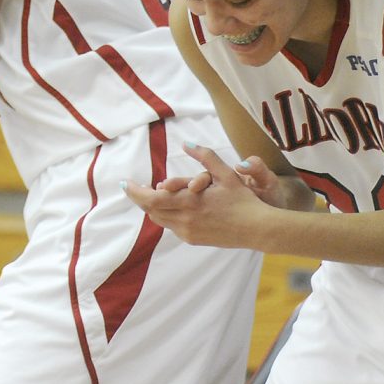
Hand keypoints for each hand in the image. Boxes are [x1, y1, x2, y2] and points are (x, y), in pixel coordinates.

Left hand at [123, 144, 273, 249]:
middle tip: (135, 186)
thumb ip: (205, 157)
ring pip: (159, 219)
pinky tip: (170, 206)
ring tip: (150, 194)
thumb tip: (186, 143)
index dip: (135, 192)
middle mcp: (185, 220)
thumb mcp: (226, 174)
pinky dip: (166, 215)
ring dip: (152, 207)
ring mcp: (188, 232)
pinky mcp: (193, 240)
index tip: (125, 183)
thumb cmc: (243, 200)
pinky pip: (171, 226)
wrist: (257, 229)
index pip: (151, 199)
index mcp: (190, 202)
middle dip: (140, 198)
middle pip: (151, 210)